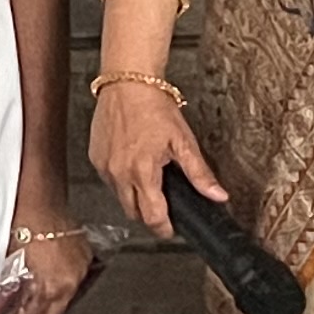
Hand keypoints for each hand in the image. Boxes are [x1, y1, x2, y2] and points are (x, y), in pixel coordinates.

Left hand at [8, 179, 93, 313]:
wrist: (40, 197)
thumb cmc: (22, 223)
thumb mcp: (9, 263)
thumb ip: (8, 289)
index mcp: (50, 286)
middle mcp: (69, 283)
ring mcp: (80, 271)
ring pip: (64, 303)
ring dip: (49, 310)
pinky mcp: (85, 259)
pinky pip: (74, 284)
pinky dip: (62, 290)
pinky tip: (52, 292)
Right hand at [89, 72, 216, 233]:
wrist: (127, 84)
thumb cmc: (154, 108)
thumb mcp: (183, 141)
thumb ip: (200, 174)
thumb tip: (218, 196)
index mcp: (143, 172)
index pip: (151, 217)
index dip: (164, 228)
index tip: (171, 228)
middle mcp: (119, 173)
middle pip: (133, 213)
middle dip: (149, 213)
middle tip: (163, 203)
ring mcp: (104, 167)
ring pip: (120, 197)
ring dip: (134, 195)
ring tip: (149, 176)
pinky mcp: (95, 158)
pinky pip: (109, 180)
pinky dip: (121, 179)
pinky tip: (132, 162)